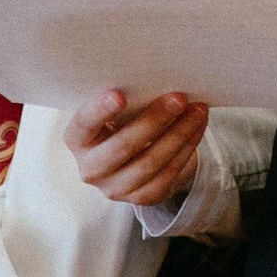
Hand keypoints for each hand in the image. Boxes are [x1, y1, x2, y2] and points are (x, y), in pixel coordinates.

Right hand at [67, 88, 207, 205]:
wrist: (136, 158)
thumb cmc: (124, 122)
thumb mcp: (116, 113)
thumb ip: (126, 100)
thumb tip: (157, 80)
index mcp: (77, 140)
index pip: (83, 125)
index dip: (99, 111)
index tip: (119, 95)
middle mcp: (91, 168)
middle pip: (123, 146)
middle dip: (155, 120)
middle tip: (179, 98)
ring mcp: (115, 187)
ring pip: (151, 162)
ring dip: (179, 133)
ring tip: (197, 110)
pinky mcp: (142, 197)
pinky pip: (168, 174)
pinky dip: (187, 147)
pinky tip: (198, 127)